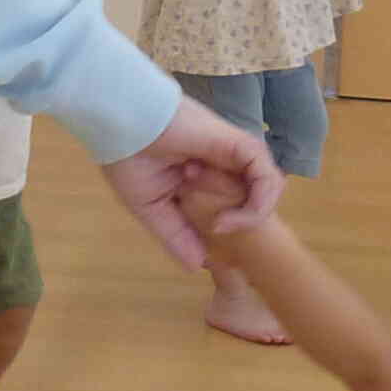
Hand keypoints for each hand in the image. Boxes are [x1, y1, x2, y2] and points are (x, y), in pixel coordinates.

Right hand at [101, 94, 280, 267]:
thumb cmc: (130, 160)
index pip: (237, 203)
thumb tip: (197, 265)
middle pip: (256, 198)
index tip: (211, 249)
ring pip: (267, 191)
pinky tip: (225, 220)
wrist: (122, 126)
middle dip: (243, 224)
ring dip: (248, 218)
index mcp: (207, 174)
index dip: (231, 228)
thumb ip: (176, 236)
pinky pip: (268, 180)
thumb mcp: (152, 209)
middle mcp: (227, 164)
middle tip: (216, 234)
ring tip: (218, 227)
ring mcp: (237, 154)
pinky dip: (256, 207)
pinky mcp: (243, 146)